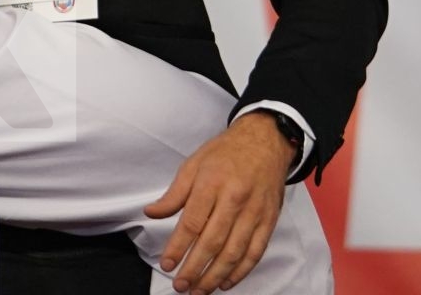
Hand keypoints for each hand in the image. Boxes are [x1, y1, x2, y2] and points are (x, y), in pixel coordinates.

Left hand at [145, 113, 295, 292]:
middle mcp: (235, 199)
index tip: (167, 265)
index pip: (192, 222)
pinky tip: (226, 282)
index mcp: (212, 182)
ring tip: (199, 290)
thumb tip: (151, 213)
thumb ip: (174, 193)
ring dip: (215, 276)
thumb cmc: (225, 153)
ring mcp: (254, 211)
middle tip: (180, 286)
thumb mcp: (193, 164)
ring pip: (234, 252)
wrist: (265, 140)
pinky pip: (255, 252)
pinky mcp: (269, 220)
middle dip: (195, 268)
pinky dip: (241, 271)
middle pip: (212, 242)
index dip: (178, 247)